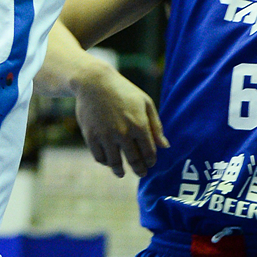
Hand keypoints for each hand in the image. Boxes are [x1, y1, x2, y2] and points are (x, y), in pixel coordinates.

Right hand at [73, 61, 167, 176]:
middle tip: (141, 174)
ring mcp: (106, 136)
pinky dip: (105, 162)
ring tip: (121, 173)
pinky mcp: (91, 136)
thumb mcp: (145, 102)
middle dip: (139, 170)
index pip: (149, 153)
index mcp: (139, 124)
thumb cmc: (123, 91)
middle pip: (134, 160)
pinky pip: (99, 157)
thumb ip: (156, 125)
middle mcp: (123, 133)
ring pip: (115, 163)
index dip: (151, 161)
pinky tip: (108, 161)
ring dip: (120, 171)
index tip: (150, 164)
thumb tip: (165, 146)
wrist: (93, 82)